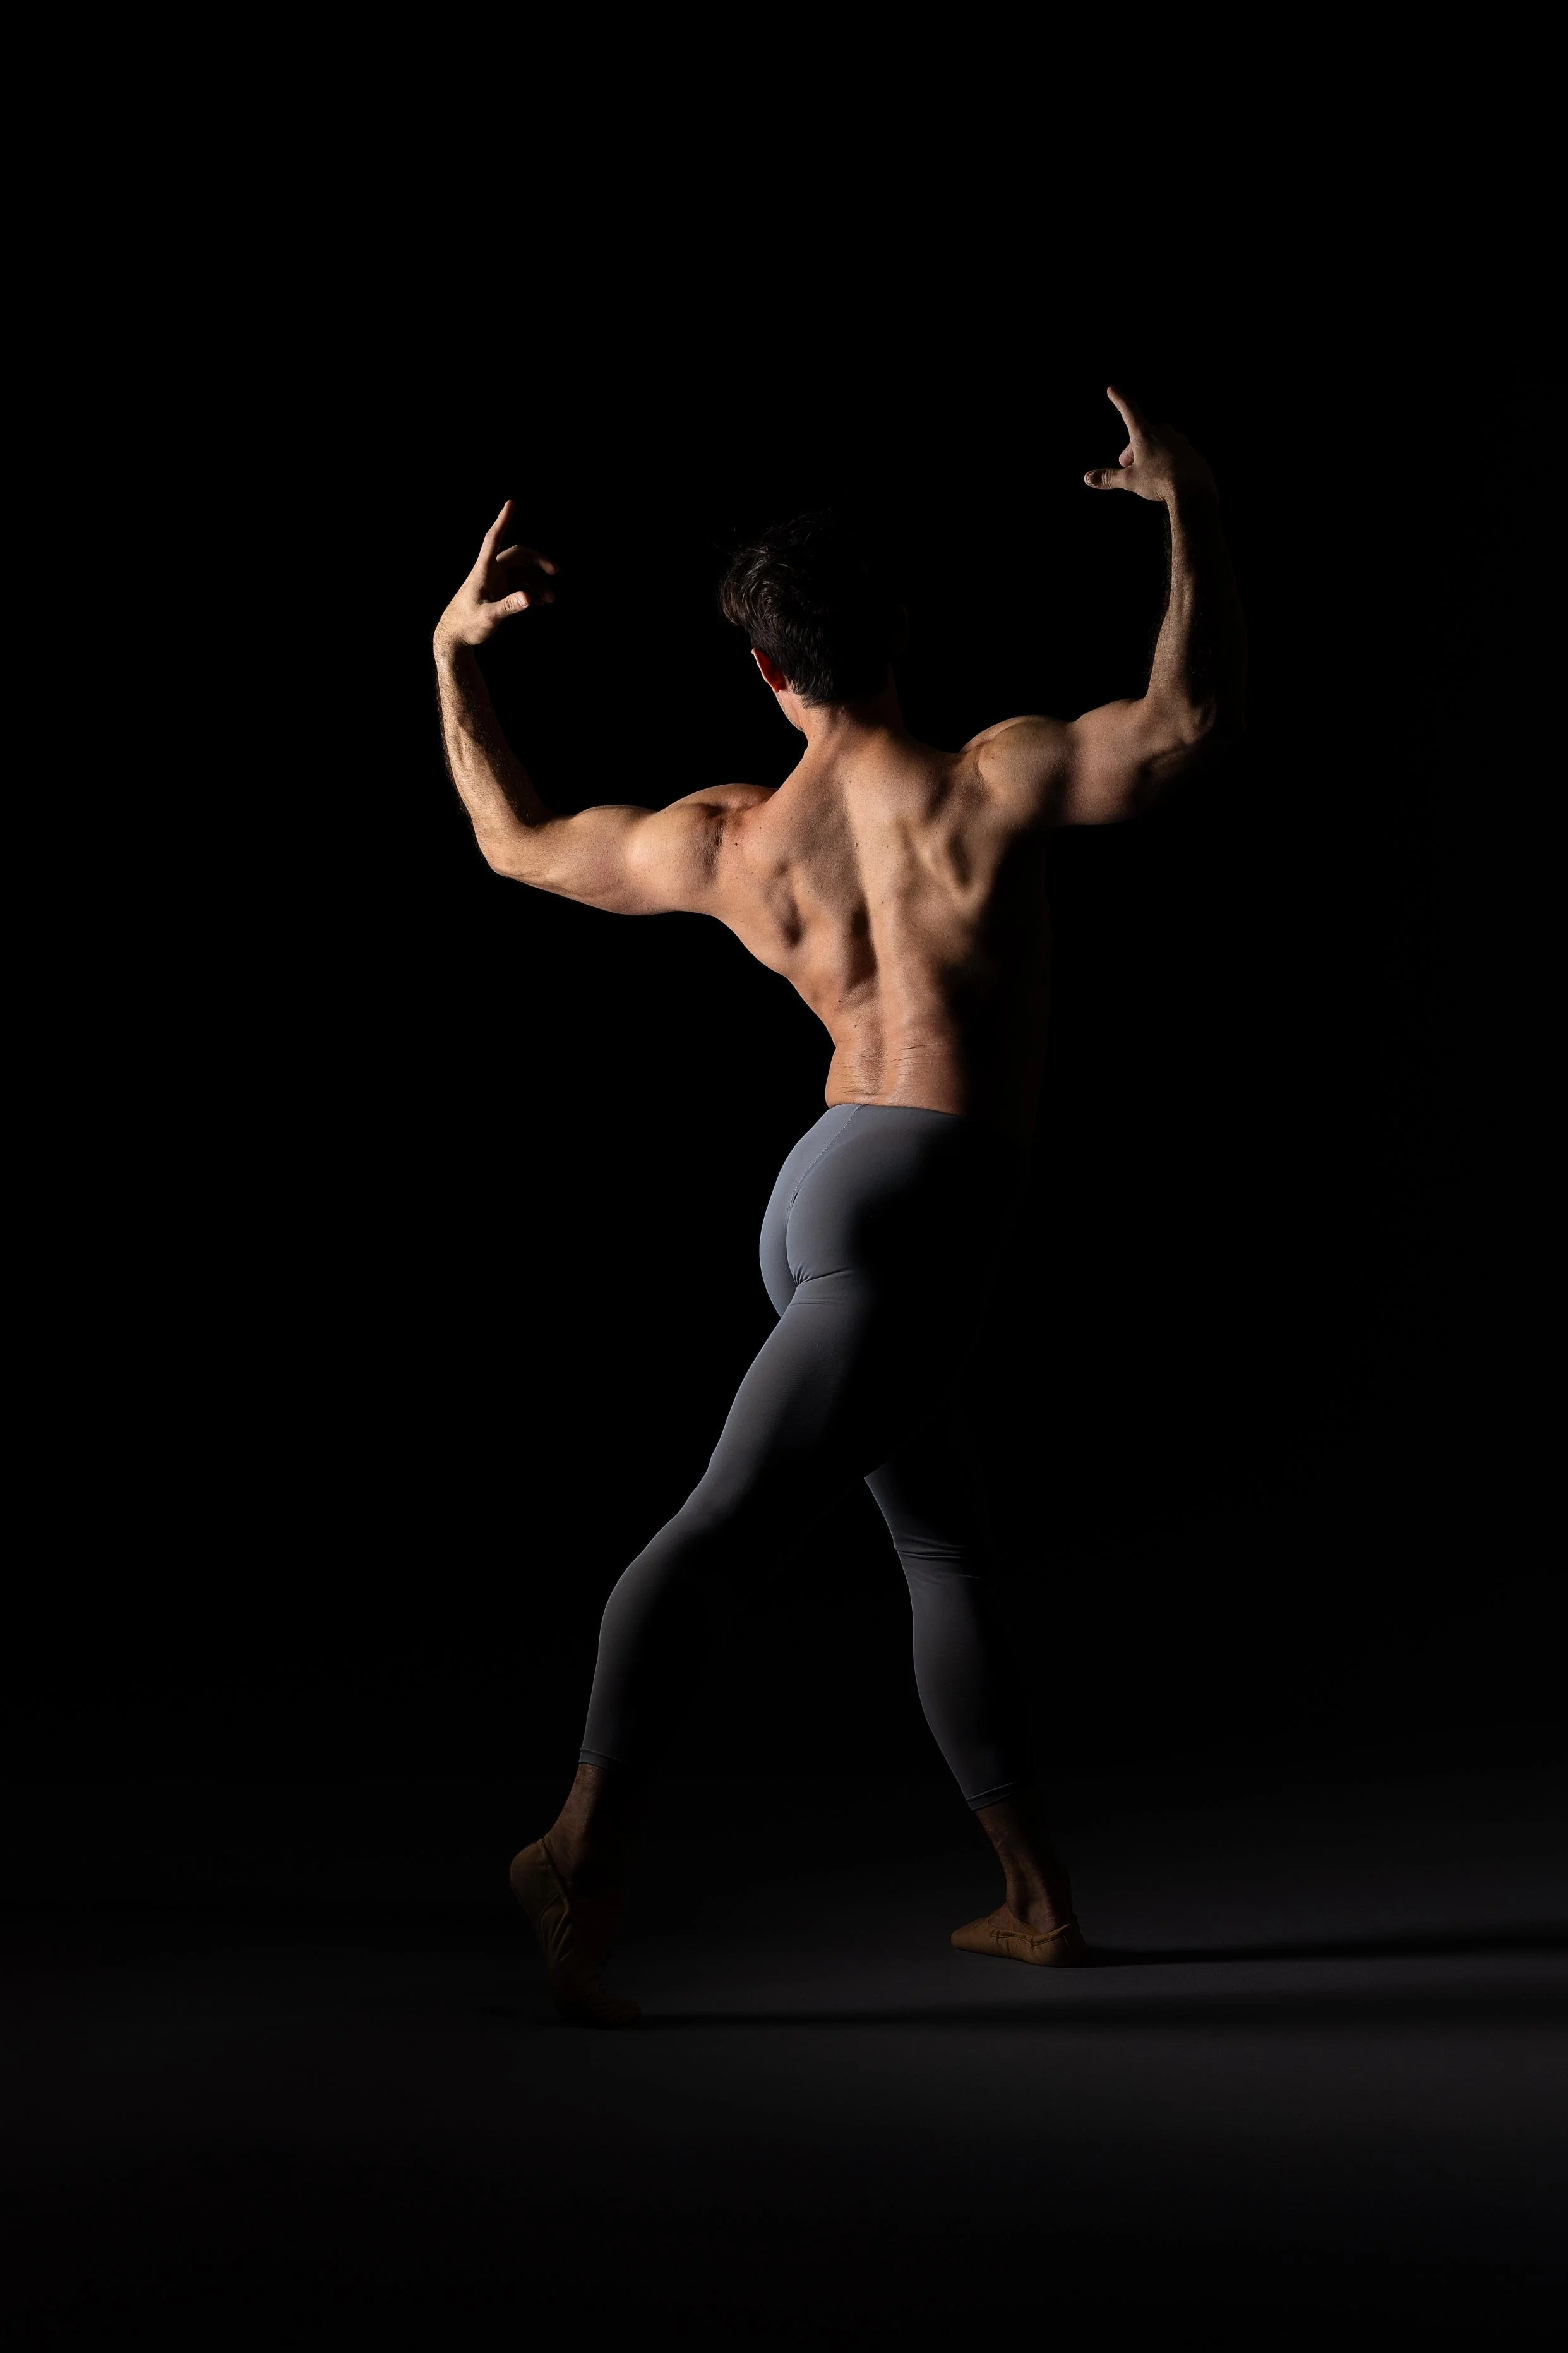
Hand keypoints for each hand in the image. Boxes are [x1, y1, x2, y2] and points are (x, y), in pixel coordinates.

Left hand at [434, 499, 558, 651]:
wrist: (455, 636)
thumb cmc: (467, 625)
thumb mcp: (489, 618)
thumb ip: (509, 607)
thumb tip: (529, 598)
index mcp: (483, 571)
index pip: (493, 539)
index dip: (502, 521)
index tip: (511, 503)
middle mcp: (490, 571)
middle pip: (517, 555)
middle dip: (538, 561)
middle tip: (555, 571)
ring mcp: (495, 581)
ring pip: (521, 572)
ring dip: (537, 582)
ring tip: (550, 600)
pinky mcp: (498, 591)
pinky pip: (519, 584)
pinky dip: (531, 590)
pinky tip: (539, 603)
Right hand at [1084, 387, 1216, 503]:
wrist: (1193, 490)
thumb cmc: (1159, 481)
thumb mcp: (1129, 481)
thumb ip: (1109, 477)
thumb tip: (1088, 478)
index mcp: (1145, 435)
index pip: (1128, 411)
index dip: (1118, 400)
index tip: (1112, 390)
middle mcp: (1163, 433)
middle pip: (1142, 435)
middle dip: (1133, 450)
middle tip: (1129, 468)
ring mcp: (1178, 440)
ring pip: (1158, 444)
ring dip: (1150, 455)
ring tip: (1150, 475)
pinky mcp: (1190, 451)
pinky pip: (1173, 453)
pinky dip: (1166, 462)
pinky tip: (1167, 477)